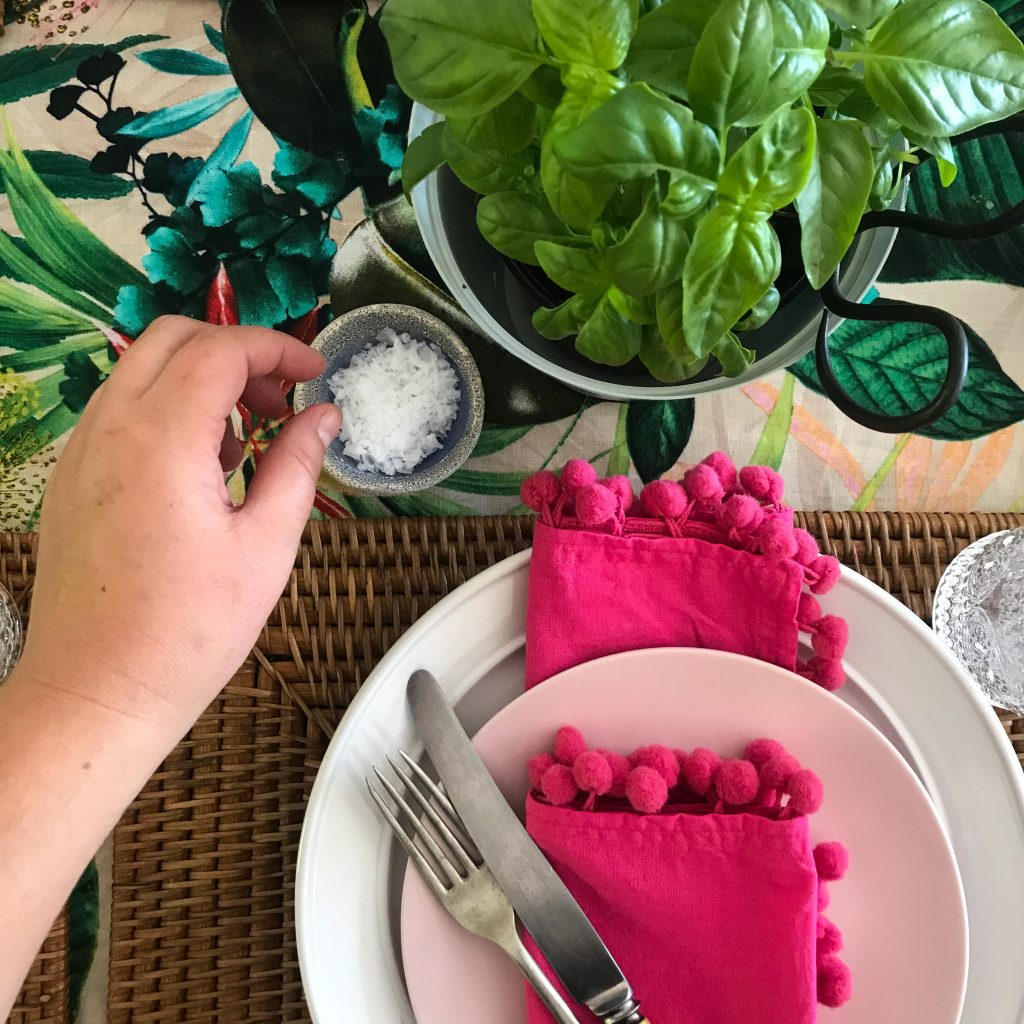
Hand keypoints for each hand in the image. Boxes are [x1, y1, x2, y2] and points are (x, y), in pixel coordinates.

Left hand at [17, 316, 340, 732]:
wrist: (97, 692)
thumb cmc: (189, 631)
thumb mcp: (266, 547)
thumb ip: (296, 466)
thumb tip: (324, 417)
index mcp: (162, 440)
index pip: (221, 351)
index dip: (278, 349)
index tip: (317, 373)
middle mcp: (109, 428)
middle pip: (172, 338)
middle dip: (237, 352)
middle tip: (281, 400)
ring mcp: (80, 451)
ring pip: (140, 369)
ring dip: (200, 378)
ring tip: (245, 441)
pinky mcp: (68, 477)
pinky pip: (119, 410)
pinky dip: (166, 408)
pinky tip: (200, 468)